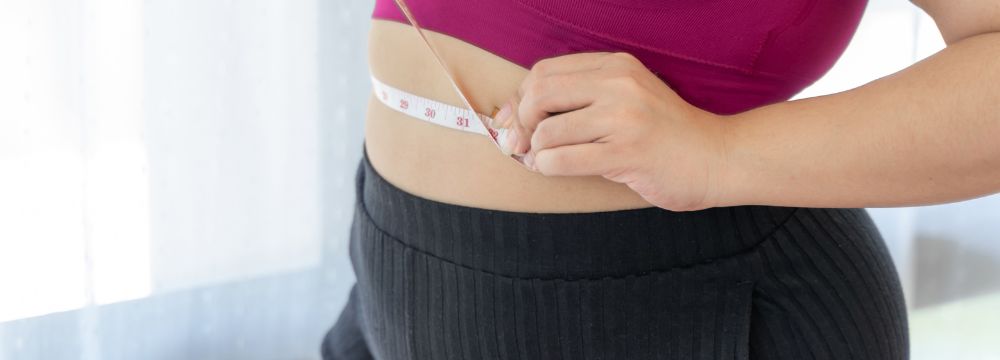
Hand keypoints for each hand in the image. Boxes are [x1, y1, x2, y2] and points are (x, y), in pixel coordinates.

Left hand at [493, 52, 733, 210]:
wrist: (718, 157)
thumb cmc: (666, 134)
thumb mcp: (628, 98)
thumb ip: (583, 98)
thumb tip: (516, 114)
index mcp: (617, 66)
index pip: (545, 71)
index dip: (520, 97)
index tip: (513, 120)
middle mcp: (619, 85)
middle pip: (539, 95)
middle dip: (521, 123)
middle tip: (523, 144)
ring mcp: (623, 118)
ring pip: (547, 131)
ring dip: (537, 152)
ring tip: (545, 161)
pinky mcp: (626, 153)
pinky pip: (562, 160)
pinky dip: (548, 167)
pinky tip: (555, 169)